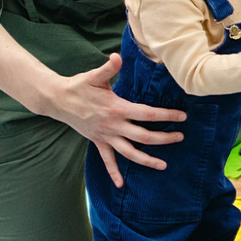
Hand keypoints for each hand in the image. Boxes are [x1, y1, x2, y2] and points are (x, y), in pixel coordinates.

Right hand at [45, 53, 185, 187]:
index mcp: (117, 109)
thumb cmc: (78, 86)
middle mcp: (114, 126)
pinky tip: (120, 185)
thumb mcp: (94, 76)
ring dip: (147, 160)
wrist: (57, 101)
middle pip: (144, 137)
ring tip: (163, 166)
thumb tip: (117, 56)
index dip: (167, 116)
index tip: (182, 117)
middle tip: (181, 137)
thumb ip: (109, 68)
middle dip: (164, 139)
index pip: (148, 114)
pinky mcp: (98, 142)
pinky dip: (113, 173)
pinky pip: (107, 160)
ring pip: (130, 153)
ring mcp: (106, 136)